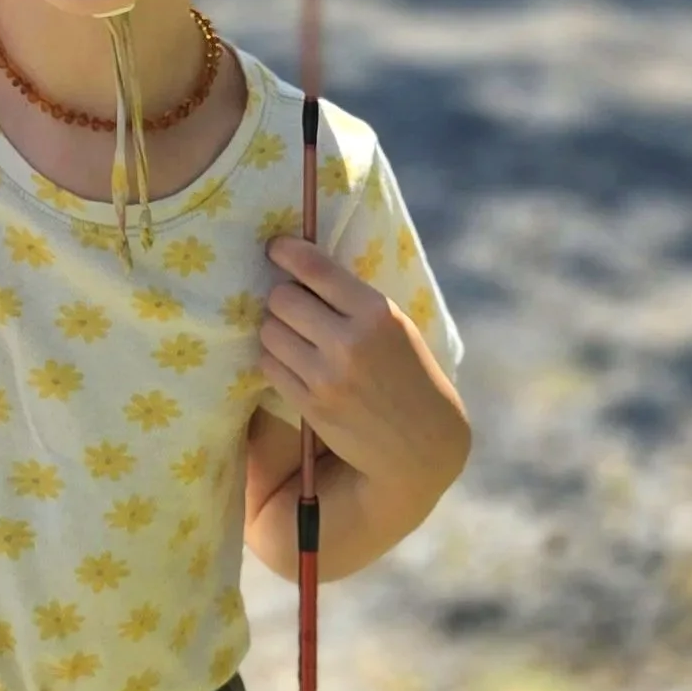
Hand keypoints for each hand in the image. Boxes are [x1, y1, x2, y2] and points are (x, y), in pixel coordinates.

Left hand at [258, 235, 462, 488]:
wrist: (422, 443)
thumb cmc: (409, 374)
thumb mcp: (396, 326)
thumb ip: (354, 300)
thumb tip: (299, 267)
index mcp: (377, 313)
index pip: (316, 269)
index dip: (287, 252)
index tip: (275, 247)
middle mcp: (349, 342)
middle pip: (282, 298)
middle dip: (283, 297)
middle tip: (294, 305)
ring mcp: (326, 377)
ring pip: (269, 332)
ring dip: (276, 330)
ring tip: (297, 338)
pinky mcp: (310, 405)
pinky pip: (269, 365)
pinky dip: (276, 360)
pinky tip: (295, 363)